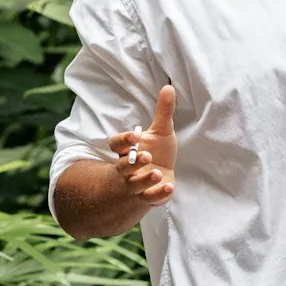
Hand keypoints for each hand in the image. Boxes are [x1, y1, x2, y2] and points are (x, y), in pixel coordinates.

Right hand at [107, 85, 176, 205]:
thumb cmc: (158, 151)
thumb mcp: (161, 130)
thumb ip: (163, 111)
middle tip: (146, 156)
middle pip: (122, 167)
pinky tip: (169, 186)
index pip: (116, 145)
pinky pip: (150, 197)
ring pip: (134, 184)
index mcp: (127, 150)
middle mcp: (128, 168)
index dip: (123, 141)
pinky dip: (158, 193)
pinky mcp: (148, 196)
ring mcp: (137, 184)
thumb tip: (169, 87)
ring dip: (144, 179)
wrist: (162, 176)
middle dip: (132, 162)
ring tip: (157, 173)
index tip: (135, 136)